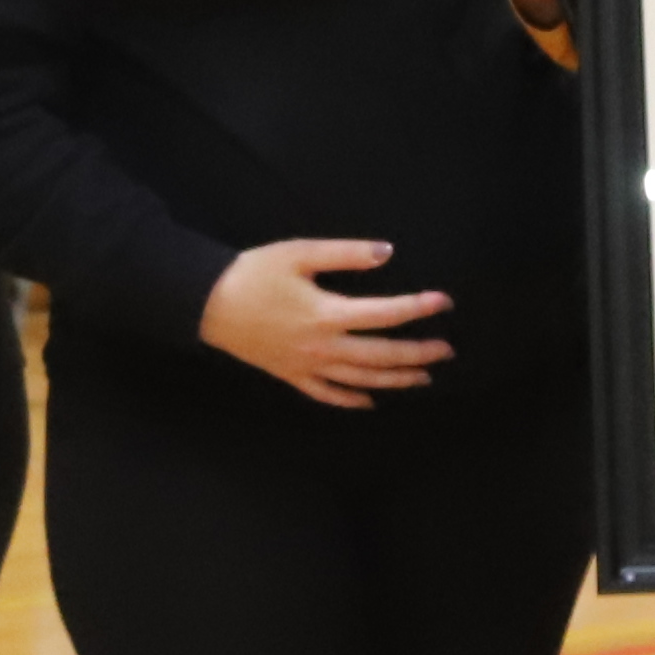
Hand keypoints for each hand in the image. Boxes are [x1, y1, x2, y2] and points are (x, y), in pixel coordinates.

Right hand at [200, 237, 454, 411]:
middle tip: (447, 351)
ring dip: (396, 380)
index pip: (385, 314)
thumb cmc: (253, 273)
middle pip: (381, 356)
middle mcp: (323, 347)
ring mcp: (307, 366)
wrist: (207, 303)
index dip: (418, 308)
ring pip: (361, 380)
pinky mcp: (291, 375)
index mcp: (327, 314)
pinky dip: (352, 400)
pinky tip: (371, 402)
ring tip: (424, 377)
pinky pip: (327, 395)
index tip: (445, 302)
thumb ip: (345, 253)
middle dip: (418, 354)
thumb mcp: (298, 253)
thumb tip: (387, 252)